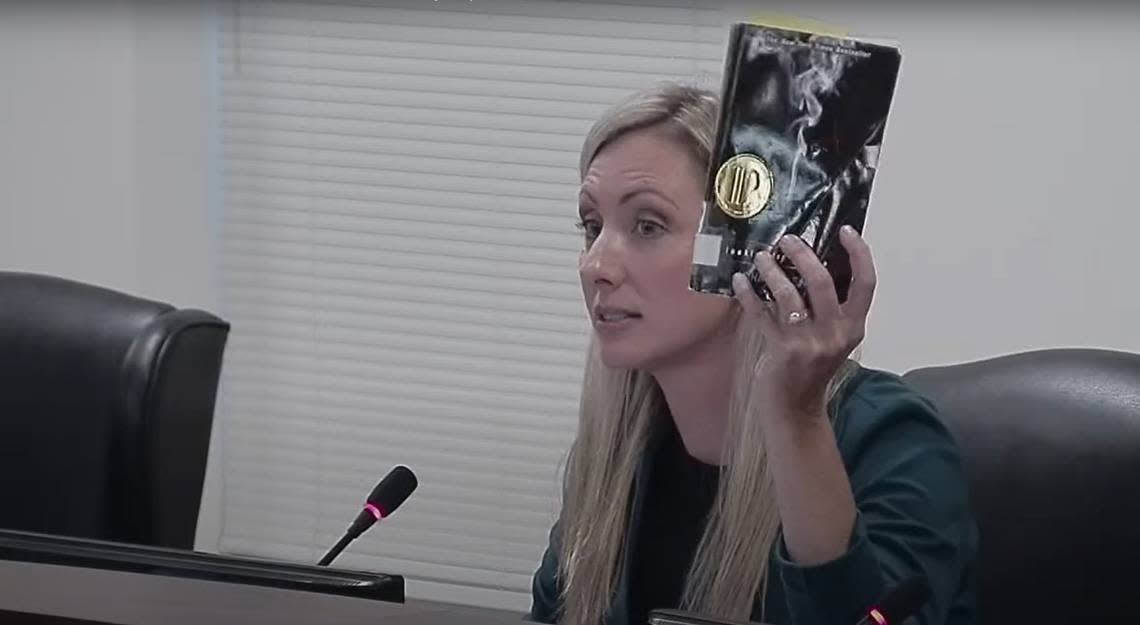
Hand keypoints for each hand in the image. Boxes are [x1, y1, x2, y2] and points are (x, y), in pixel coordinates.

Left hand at [731, 225, 876, 423]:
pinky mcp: (783, 351)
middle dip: (802, 255)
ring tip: (761, 257)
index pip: (866, 284)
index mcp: (853, 328)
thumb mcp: (829, 338)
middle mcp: (836, 334)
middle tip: (786, 240)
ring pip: (789, 295)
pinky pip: (761, 314)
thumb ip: (827, 309)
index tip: (845, 230)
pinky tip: (740, 281)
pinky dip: (748, 295)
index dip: (859, 254)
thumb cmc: (810, 367)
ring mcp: (809, 344)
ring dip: (771, 271)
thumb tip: (807, 263)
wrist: (794, 409)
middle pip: (822, 282)